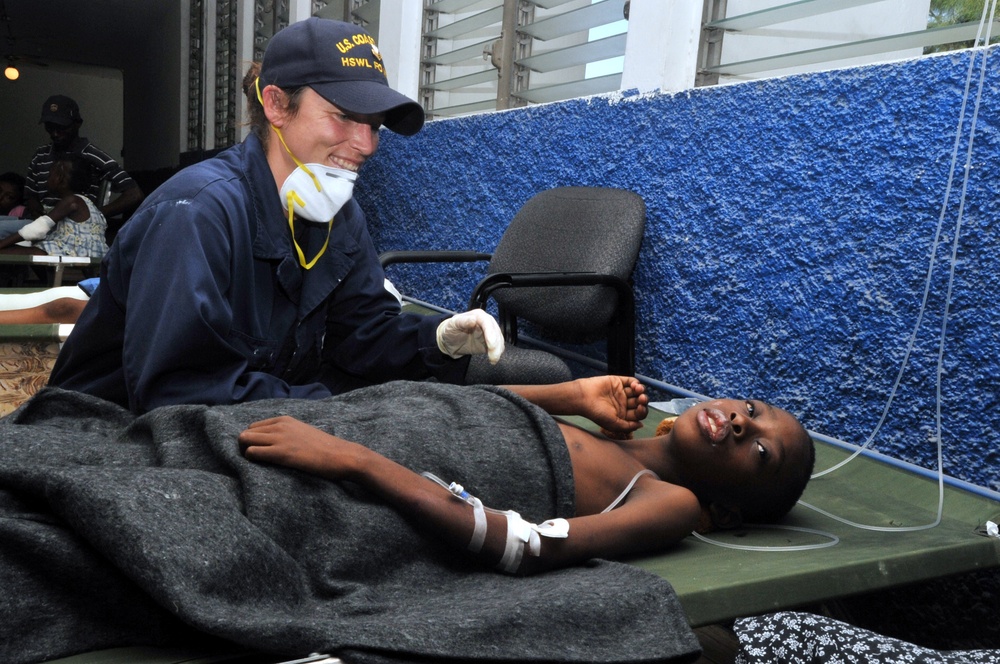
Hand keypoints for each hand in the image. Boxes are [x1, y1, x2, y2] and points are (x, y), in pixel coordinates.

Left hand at [239, 415, 361, 479]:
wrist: (341, 455)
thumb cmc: (325, 448)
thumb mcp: (304, 432)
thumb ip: (288, 433)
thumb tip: (276, 442)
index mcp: (285, 420)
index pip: (254, 426)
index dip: (253, 439)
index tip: (260, 451)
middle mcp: (280, 425)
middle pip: (246, 432)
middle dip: (246, 445)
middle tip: (256, 459)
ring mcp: (280, 438)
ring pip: (245, 439)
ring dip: (246, 452)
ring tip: (258, 463)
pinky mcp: (281, 453)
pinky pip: (252, 452)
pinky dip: (251, 459)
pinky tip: (262, 465)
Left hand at [436, 309, 504, 363]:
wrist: (450, 341)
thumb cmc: (451, 330)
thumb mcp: (453, 325)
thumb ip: (463, 321)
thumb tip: (473, 319)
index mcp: (477, 316)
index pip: (487, 322)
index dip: (490, 332)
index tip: (491, 344)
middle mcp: (486, 323)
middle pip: (495, 331)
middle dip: (496, 344)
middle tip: (493, 355)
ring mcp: (489, 332)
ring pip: (499, 339)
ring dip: (498, 350)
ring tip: (493, 359)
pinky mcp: (490, 342)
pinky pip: (498, 346)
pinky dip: (498, 352)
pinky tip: (494, 358)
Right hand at [578, 376, 647, 433]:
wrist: (584, 398)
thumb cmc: (596, 413)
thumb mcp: (613, 425)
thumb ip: (628, 427)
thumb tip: (641, 425)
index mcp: (623, 415)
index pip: (638, 414)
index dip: (642, 411)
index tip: (640, 408)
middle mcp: (623, 404)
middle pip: (639, 402)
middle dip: (643, 401)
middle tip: (642, 399)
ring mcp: (621, 392)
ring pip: (637, 392)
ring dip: (641, 391)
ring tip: (638, 390)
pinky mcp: (618, 382)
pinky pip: (631, 381)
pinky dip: (636, 382)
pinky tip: (635, 385)